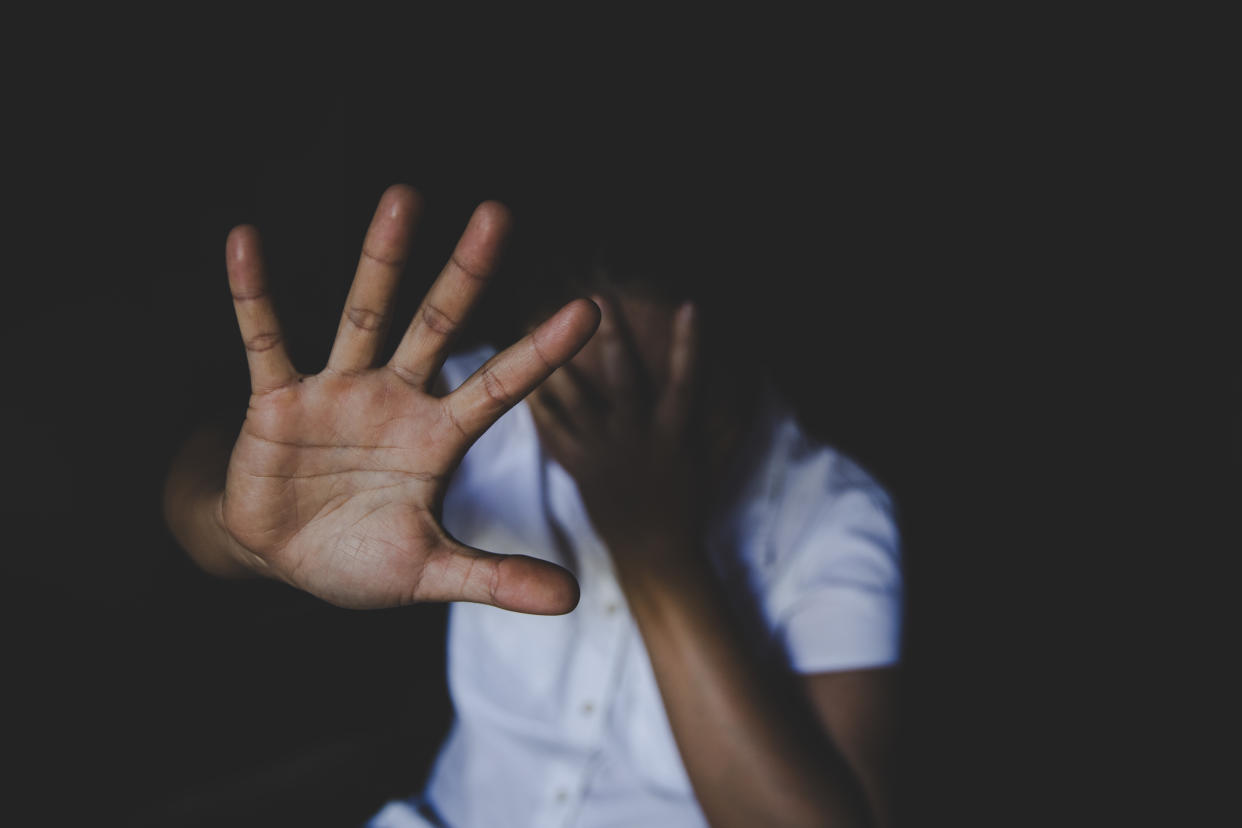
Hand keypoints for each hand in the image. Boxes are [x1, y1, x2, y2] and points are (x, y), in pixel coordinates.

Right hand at [218, 185, 599, 612]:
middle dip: (467, 273)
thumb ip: (495, 577)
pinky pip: (265, 341)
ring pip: (365, 316)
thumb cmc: (363, 559)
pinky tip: (246, 243)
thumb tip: (571, 596)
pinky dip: (254, 297)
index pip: (501, 386)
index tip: (592, 310)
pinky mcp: (279, 401)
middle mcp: (397, 401)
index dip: (544, 352)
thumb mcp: (431, 572)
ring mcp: (339, 393)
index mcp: (439, 439)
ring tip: (405, 197)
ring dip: (383, 260)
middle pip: (440, 326)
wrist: (284, 560)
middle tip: (498, 213)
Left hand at [528, 293, 701, 559]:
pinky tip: (524, 377)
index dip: (690, 343)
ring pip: (577, 400)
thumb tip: (746, 381)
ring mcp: (605, 454)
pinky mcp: (580, 468)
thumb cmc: (689, 501)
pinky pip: (554, 431)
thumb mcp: (711, 459)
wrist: (654, 553)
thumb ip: (721, 419)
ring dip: (559, 362)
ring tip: (540, 325)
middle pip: (623, 379)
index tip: (690, 304)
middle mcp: (637, 439)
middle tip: (597, 299)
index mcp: (674, 436)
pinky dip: (539, 404)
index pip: (687, 381)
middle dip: (613, 337)